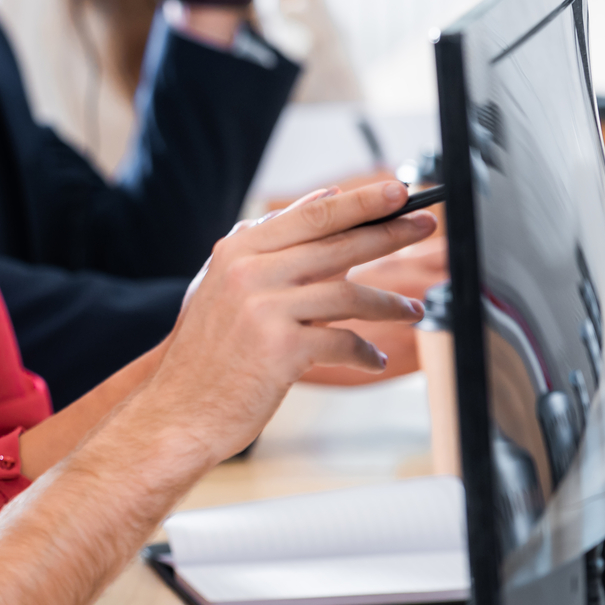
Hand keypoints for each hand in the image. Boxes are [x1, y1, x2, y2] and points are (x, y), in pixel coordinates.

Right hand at [143, 182, 437, 463]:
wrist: (178, 412)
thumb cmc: (206, 355)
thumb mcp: (221, 287)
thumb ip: (267, 245)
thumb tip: (320, 201)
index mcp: (237, 251)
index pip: (311, 214)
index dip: (360, 201)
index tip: (396, 192)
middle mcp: (249, 272)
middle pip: (337, 243)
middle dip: (389, 232)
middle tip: (425, 224)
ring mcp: (264, 309)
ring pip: (348, 293)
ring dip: (388, 302)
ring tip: (411, 309)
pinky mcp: (281, 350)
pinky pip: (343, 341)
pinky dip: (364, 351)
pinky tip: (372, 359)